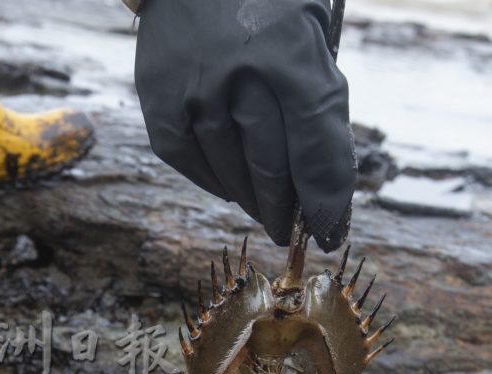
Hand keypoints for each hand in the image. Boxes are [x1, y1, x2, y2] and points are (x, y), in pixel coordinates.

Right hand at [135, 0, 355, 250]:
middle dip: (288, 210)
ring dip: (253, 202)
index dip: (327, 198)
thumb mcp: (309, 25)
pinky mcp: (160, 98)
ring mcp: (195, 90)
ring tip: (267, 214)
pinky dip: (213, 181)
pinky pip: (188, 159)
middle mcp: (241, 74)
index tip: (331, 229)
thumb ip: (318, 89)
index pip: (316, 147)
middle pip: (272, 167)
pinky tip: (231, 189)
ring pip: (230, 170)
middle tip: (294, 231)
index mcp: (290, 52)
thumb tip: (320, 172)